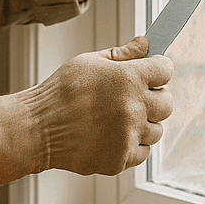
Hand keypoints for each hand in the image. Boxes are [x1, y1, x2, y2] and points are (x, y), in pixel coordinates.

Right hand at [0, 36, 173, 177]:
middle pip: (167, 103)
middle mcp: (134, 107)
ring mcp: (128, 136)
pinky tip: (113, 136)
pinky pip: (142, 152)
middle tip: (135, 97)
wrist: (37, 129)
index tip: (154, 71)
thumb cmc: (60, 92)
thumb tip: (146, 45)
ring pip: (156, 130)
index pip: (165, 69)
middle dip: (155, 98)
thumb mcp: (90, 62)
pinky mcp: (121, 158)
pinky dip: (132, 145)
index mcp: (129, 78)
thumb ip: (123, 54)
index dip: (159, 68)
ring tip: (118, 119)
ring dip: (143, 124)